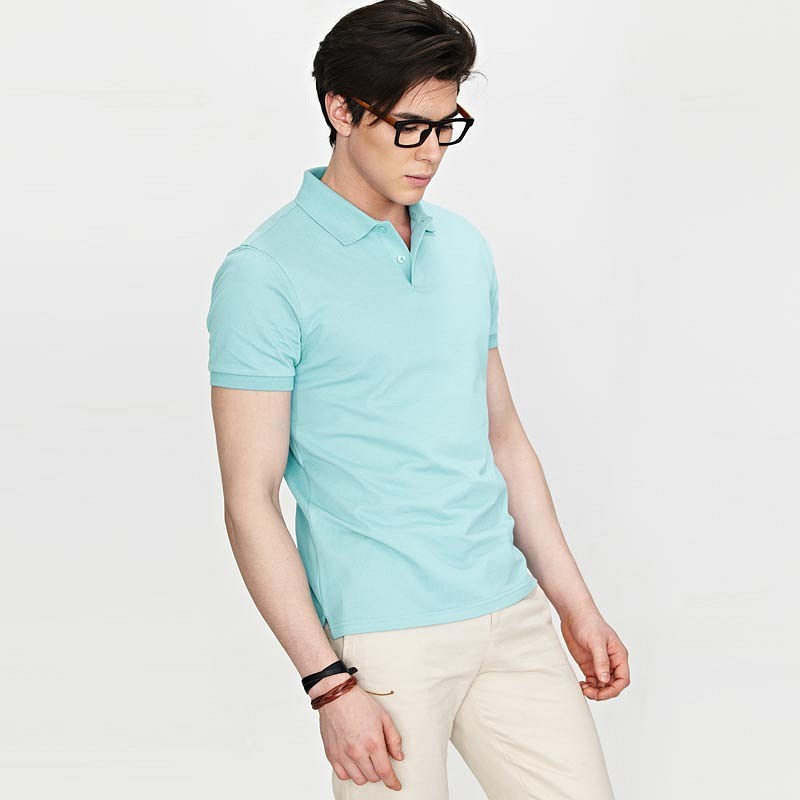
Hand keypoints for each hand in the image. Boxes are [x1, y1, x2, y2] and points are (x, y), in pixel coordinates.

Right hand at [314, 677, 404, 791]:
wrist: (336, 696)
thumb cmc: (360, 703)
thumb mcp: (384, 717)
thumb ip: (394, 739)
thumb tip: (399, 757)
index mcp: (373, 742)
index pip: (385, 772)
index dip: (392, 782)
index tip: (396, 785)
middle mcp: (357, 752)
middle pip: (373, 777)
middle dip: (380, 772)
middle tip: (379, 760)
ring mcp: (343, 755)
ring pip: (358, 779)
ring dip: (366, 774)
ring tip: (367, 760)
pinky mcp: (331, 755)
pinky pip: (343, 775)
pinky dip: (351, 773)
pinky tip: (354, 762)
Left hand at [559, 607, 629, 700]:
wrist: (573, 614)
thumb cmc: (588, 622)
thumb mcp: (596, 641)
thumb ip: (601, 661)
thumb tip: (605, 680)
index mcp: (619, 656)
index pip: (623, 680)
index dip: (614, 689)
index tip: (601, 692)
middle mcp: (611, 662)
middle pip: (613, 685)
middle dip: (603, 693)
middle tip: (588, 692)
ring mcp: (600, 664)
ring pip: (602, 686)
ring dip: (595, 691)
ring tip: (583, 688)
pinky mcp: (588, 665)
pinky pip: (592, 682)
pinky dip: (588, 687)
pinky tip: (581, 685)